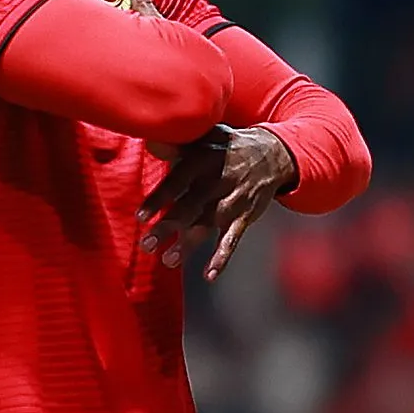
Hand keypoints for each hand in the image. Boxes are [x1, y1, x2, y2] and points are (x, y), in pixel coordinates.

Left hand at [139, 124, 298, 280]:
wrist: (273, 154)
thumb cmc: (226, 147)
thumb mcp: (204, 138)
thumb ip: (177, 144)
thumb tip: (150, 141)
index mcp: (204, 160)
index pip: (178, 181)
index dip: (160, 198)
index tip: (140, 216)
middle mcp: (219, 181)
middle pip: (190, 207)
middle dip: (168, 226)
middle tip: (147, 244)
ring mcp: (233, 201)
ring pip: (207, 225)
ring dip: (188, 245)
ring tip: (168, 261)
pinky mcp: (245, 216)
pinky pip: (232, 239)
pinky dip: (222, 257)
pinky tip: (209, 275)